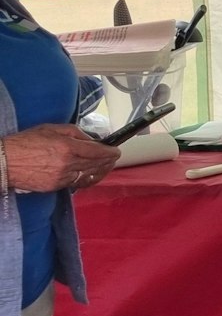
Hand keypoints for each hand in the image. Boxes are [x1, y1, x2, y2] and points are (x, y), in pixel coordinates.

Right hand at [3, 124, 118, 193]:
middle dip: (108, 161)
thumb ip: (74, 133)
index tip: (116, 150)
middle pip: (96, 164)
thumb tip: (91, 140)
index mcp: (67, 147)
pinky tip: (93, 175)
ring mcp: (63, 177)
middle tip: (114, 157)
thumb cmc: (25, 142)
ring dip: (101, 170)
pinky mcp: (57, 186)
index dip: (110, 151)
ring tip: (107, 166)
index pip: (97, 151)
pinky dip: (88, 178)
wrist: (5, 162)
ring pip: (89, 175)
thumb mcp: (51, 129)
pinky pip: (78, 183)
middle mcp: (68, 163)